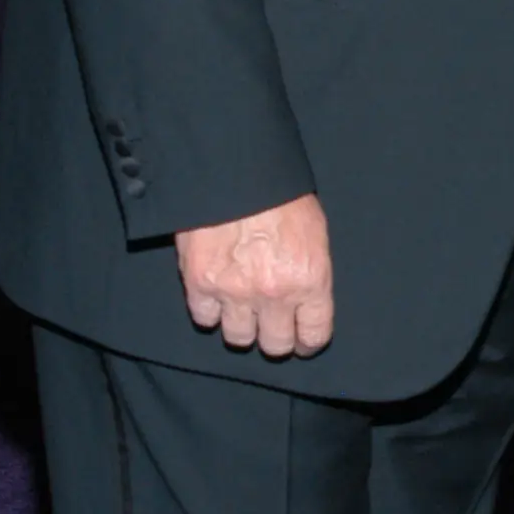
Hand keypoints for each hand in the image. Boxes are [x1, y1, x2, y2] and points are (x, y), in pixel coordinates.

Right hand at [176, 193, 333, 357]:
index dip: (307, 341)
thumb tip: (306, 299)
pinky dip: (209, 310)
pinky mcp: (200, 283)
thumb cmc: (279, 193)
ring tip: (240, 308)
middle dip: (274, 337)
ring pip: (238, 338)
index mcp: (309, 279)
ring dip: (240, 326)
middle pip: (275, 345)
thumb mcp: (314, 231)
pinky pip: (205, 318)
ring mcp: (235, 291)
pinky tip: (215, 295)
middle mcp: (274, 293)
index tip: (301, 341)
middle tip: (270, 325)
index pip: (314, 335)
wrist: (234, 168)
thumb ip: (309, 271)